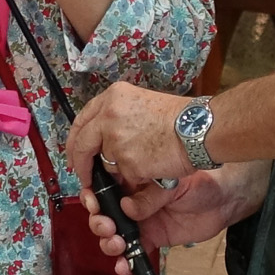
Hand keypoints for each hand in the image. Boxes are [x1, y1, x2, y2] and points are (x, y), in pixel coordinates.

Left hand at [64, 81, 193, 191]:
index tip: (76, 152)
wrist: (199, 128)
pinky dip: (137, 176)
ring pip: (106, 163)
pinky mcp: (126, 162)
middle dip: (81, 163)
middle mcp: (108, 116)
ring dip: (120, 168)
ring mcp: (115, 140)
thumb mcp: (142, 103)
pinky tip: (153, 166)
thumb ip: (118, 117)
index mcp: (112, 97)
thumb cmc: (180, 118)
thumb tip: (104, 139)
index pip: (82, 120)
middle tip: (84, 175)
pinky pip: (125, 176)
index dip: (76, 139)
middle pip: (82, 144)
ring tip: (144, 160)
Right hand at [80, 161, 270, 269]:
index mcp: (133, 176)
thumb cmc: (203, 177)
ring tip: (116, 243)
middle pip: (103, 212)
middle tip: (106, 225)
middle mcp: (132, 198)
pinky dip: (125, 262)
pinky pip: (133, 252)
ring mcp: (141, 220)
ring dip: (108, 241)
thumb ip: (150, 194)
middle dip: (98, 221)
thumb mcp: (174, 180)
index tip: (92, 202)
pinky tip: (123, 265)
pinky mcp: (152, 238)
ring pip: (114, 233)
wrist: (228, 197)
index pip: (104, 185)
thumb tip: (128, 209)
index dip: (93, 195)